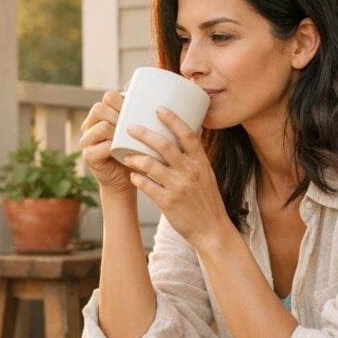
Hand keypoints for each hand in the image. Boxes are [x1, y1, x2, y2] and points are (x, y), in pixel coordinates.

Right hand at [79, 90, 134, 195]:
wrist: (127, 180)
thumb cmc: (135, 152)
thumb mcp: (138, 128)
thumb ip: (135, 107)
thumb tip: (136, 81)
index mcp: (102, 115)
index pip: (108, 97)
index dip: (123, 100)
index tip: (137, 110)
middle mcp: (90, 125)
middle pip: (100, 108)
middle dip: (118, 114)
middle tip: (132, 125)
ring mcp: (87, 141)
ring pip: (100, 125)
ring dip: (117, 130)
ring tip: (128, 138)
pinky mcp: (88, 157)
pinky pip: (100, 147)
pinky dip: (113, 147)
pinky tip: (123, 151)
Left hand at [123, 107, 234, 249]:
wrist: (211, 230)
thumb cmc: (206, 200)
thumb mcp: (207, 174)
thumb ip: (195, 155)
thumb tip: (191, 130)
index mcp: (201, 162)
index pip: (187, 134)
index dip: (172, 119)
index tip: (158, 108)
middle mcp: (190, 172)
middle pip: (164, 145)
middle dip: (144, 133)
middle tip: (130, 127)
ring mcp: (178, 187)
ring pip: (150, 164)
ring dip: (135, 157)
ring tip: (126, 155)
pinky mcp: (168, 202)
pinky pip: (146, 185)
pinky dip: (136, 178)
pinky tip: (132, 175)